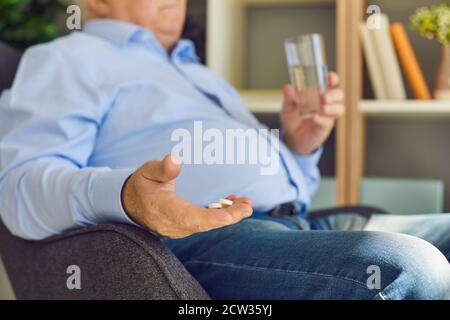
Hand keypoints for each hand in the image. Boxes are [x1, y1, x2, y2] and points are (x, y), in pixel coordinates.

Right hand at [121, 155, 252, 238]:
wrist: (130, 203)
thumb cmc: (141, 185)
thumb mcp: (147, 172)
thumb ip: (162, 168)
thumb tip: (174, 159)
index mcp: (164, 210)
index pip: (192, 218)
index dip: (214, 218)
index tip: (233, 214)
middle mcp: (173, 225)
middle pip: (205, 225)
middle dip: (229, 216)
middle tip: (248, 206)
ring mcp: (179, 228)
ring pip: (207, 225)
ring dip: (228, 215)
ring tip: (246, 204)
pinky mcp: (184, 226)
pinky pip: (205, 224)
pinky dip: (220, 215)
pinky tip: (233, 204)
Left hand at [281, 72, 344, 154]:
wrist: (291, 137)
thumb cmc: (293, 119)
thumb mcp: (288, 107)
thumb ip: (289, 98)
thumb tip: (287, 87)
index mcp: (318, 94)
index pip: (331, 83)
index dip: (333, 79)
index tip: (330, 77)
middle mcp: (326, 103)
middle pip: (339, 95)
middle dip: (334, 95)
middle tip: (324, 97)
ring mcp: (327, 116)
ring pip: (339, 109)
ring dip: (332, 108)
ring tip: (323, 109)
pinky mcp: (324, 127)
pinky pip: (327, 122)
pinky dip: (322, 119)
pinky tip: (315, 118)